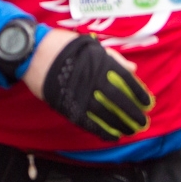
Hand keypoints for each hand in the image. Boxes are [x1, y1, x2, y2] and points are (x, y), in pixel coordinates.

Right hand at [24, 30, 152, 141]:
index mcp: (99, 62)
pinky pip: (89, 123)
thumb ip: (112, 57)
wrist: (33, 53)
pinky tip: (112, 136)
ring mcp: (80, 94)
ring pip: (106, 114)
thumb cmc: (61, 45)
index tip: (148, 102)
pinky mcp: (69, 106)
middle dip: (133, 113)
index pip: (126, 80)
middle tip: (143, 121)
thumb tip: (133, 68)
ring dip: (121, 124)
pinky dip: (102, 131)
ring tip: (131, 131)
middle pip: (119, 101)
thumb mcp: (89, 45)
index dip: (138, 92)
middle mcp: (92, 80)